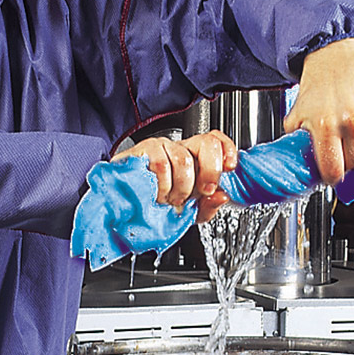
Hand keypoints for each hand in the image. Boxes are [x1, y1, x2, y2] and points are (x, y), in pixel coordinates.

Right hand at [113, 129, 237, 223]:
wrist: (123, 208)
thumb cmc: (154, 206)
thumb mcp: (186, 214)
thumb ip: (207, 207)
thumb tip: (222, 196)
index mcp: (194, 161)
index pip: (216, 141)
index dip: (227, 149)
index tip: (230, 167)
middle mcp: (180, 149)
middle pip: (206, 142)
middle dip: (210, 170)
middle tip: (203, 191)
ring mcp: (162, 146)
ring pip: (184, 159)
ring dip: (180, 188)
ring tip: (170, 200)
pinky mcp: (144, 150)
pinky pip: (161, 163)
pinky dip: (162, 187)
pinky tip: (157, 195)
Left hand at [285, 42, 353, 187]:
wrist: (336, 49)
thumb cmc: (319, 79)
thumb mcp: (299, 110)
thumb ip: (297, 138)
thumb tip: (297, 160)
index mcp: (324, 124)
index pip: (334, 171)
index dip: (334, 177)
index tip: (335, 175)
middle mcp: (349, 120)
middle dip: (351, 163)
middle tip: (347, 155)